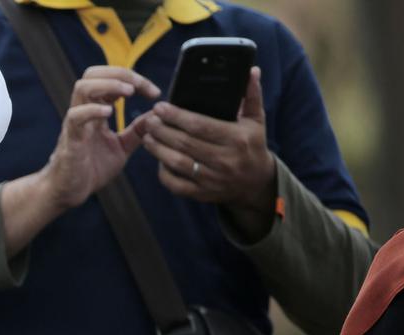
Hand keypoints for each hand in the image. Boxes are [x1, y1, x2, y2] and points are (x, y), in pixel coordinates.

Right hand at [42, 66, 161, 210]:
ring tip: (128, 93)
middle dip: (120, 73)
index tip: (154, 93)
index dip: (134, 79)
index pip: (111, 79)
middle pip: (93, 74)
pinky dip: (92, 110)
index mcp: (95, 111)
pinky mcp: (70, 140)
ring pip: (82, 87)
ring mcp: (75, 124)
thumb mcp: (122, 148)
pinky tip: (109, 113)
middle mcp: (84, 112)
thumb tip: (156, 115)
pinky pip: (75, 117)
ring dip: (108, 84)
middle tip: (139, 87)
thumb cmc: (91, 169)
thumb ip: (137, 131)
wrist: (70, 192)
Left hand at [142, 67, 276, 239]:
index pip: (200, 125)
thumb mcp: (256, 120)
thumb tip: (251, 70)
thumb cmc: (252, 145)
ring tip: (147, 136)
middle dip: (162, 130)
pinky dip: (163, 172)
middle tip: (148, 119)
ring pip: (177, 163)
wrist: (255, 183)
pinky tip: (157, 158)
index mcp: (236, 139)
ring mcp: (212, 179)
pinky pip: (176, 184)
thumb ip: (251, 95)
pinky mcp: (202, 193)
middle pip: (184, 143)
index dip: (177, 116)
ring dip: (158, 149)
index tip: (160, 107)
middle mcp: (224, 160)